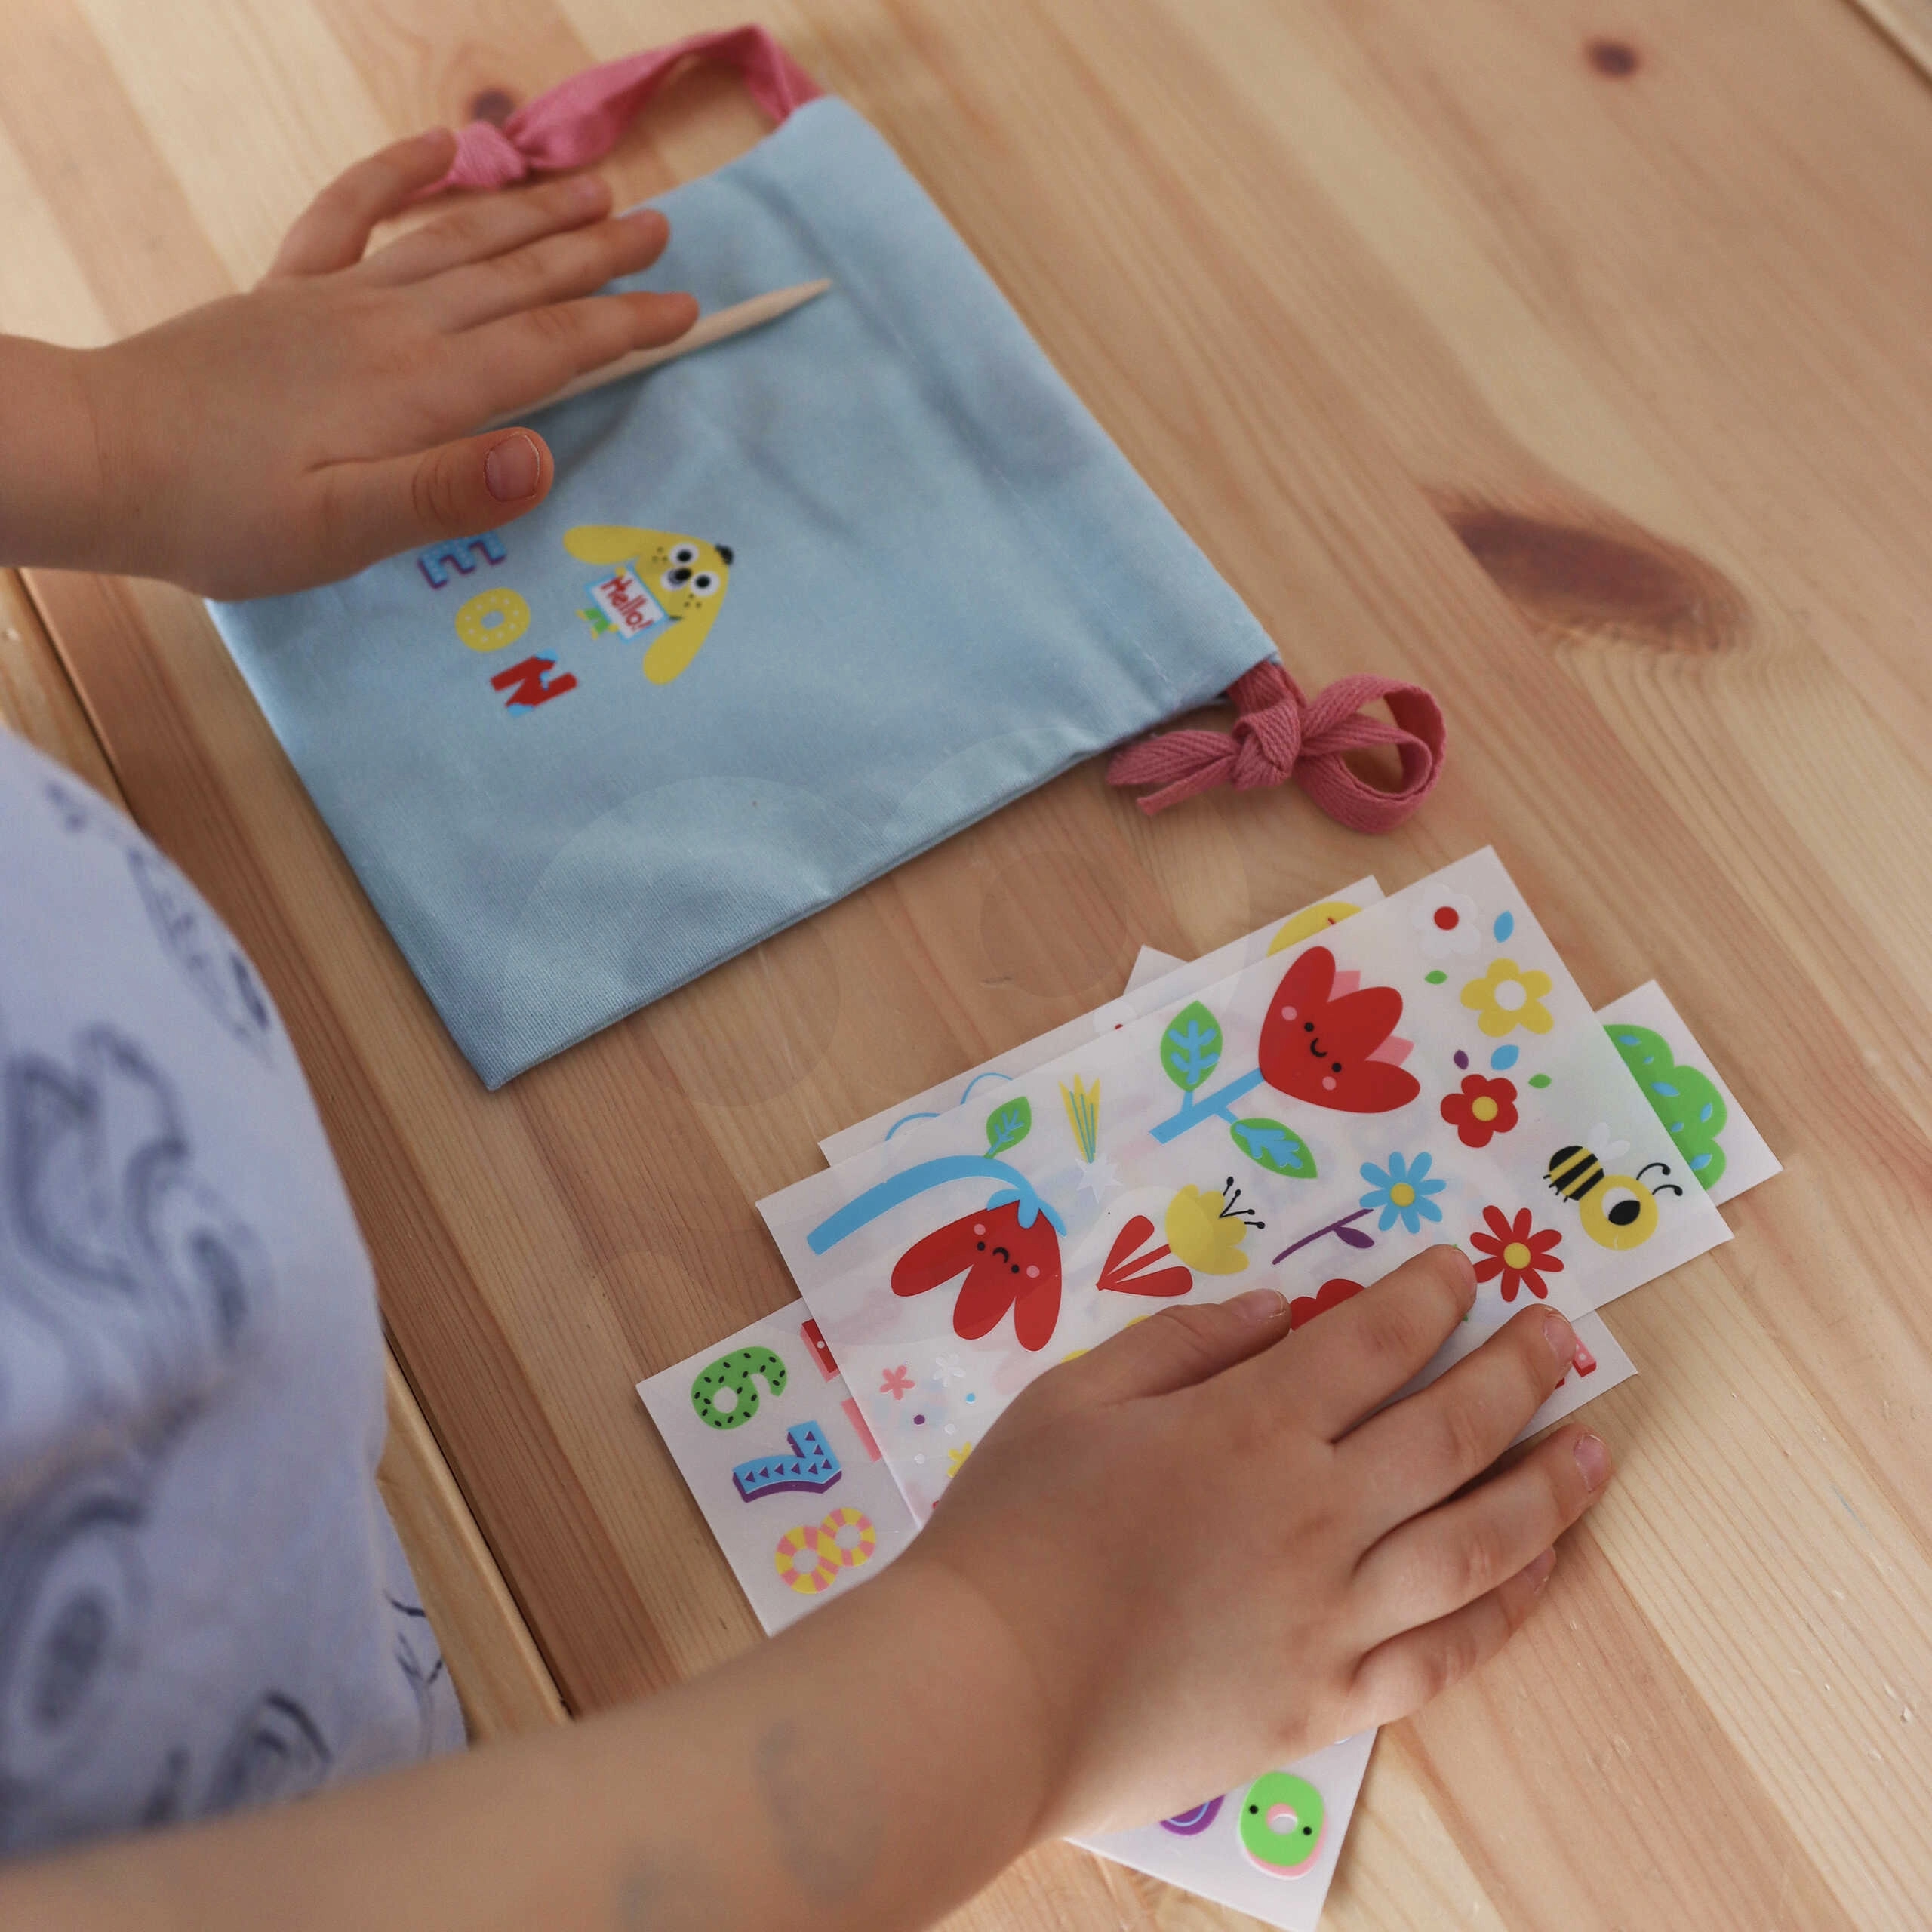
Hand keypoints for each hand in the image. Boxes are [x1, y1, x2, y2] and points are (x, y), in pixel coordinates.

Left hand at [53, 129, 696, 596]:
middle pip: (516, 279)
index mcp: (420, 389)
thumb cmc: (226, 514)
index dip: (622, 327)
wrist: (103, 456)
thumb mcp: (342, 530)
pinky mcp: (288, 292)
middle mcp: (393, 326)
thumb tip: (542, 460)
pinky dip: (400, 173)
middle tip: (660, 227)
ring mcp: (338, 299)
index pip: (547, 349)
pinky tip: (442, 149)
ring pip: (456, 240)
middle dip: (595, 255)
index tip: (685, 308)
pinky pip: (353, 212)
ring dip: (529, 214)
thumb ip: (443, 493)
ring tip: (592, 188)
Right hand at [906, 1245, 1611, 1837]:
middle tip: (1561, 1334)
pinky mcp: (1326, 1701)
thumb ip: (1182, 1343)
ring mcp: (1332, 1616)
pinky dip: (1506, 1610)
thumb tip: (1281, 1311)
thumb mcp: (1074, 1398)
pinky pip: (1443, 1655)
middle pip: (1451, 1431)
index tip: (1463, 1269)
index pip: (1372, 1341)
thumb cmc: (1017, 1530)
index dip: (1428, 1295)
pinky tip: (1539, 1571)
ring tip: (1595, 1448)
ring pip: (1477, 1544)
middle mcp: (1315, 1514)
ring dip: (1548, 1488)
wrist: (990, 1692)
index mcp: (1249, 1427)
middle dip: (1517, 1370)